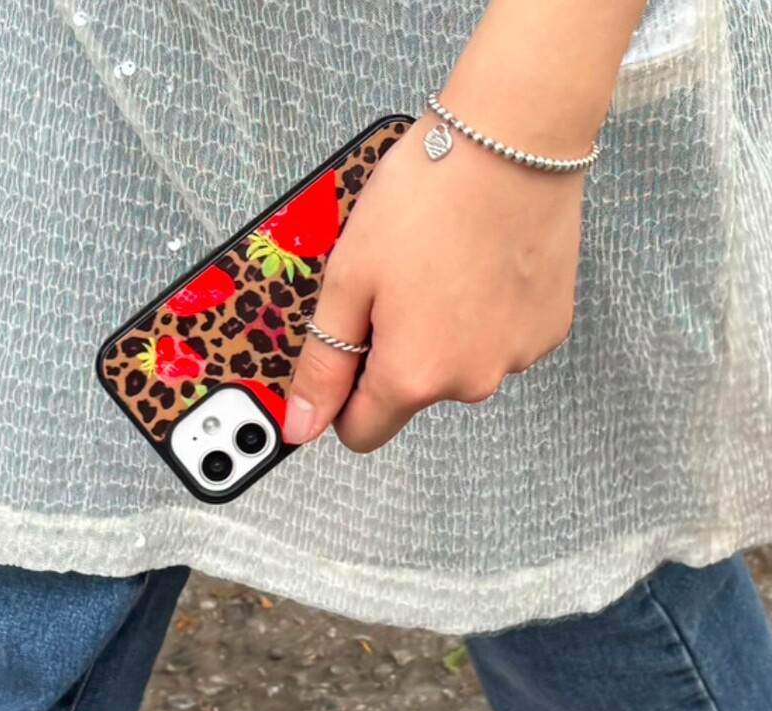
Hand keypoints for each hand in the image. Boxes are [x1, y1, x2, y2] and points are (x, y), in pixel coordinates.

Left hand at [282, 112, 585, 451]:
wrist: (514, 137)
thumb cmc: (425, 198)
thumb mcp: (347, 281)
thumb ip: (323, 364)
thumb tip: (302, 426)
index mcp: (414, 376)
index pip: (362, 432)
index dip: (342, 398)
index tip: (345, 352)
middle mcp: (471, 383)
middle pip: (411, 394)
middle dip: (394, 353)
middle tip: (395, 284)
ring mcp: (516, 357)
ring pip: (457, 367)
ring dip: (441, 332)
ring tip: (441, 265)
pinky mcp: (548, 329)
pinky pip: (498, 341)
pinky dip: (483, 315)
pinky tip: (479, 265)